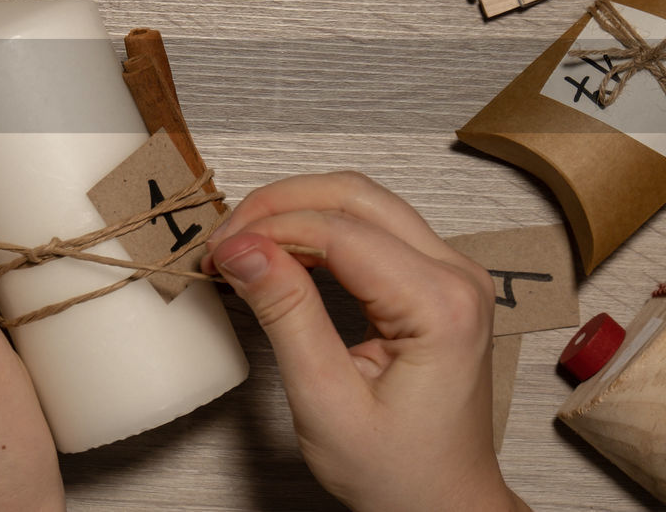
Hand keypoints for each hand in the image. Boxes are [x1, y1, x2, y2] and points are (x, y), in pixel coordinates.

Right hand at [202, 172, 531, 511]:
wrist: (443, 504)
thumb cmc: (400, 473)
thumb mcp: (326, 401)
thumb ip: (286, 316)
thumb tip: (244, 250)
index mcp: (441, 306)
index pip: (341, 231)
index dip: (269, 230)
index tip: (219, 252)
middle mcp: (457, 276)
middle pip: (355, 195)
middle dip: (278, 206)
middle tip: (225, 239)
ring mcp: (450, 272)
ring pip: (361, 201)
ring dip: (295, 211)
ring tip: (243, 245)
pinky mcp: (433, 278)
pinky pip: (371, 226)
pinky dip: (316, 228)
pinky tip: (280, 251)